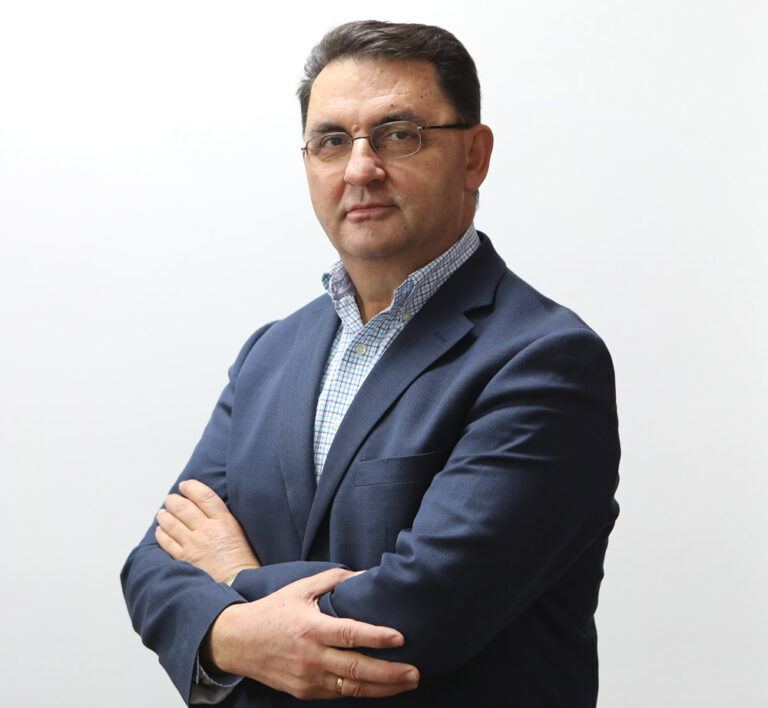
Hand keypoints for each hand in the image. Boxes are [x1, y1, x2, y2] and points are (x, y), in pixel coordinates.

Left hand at [156, 479, 259, 582]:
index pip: (204, 495)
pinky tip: (161, 530)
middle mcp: (207, 530)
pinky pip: (167, 542)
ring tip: (162, 512)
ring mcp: (194, 545)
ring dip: (164, 515)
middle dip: (173, 500)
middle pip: (183, 507)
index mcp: (223, 521)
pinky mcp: (185, 559)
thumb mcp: (237, 530)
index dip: (191, 487)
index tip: (185, 485)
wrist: (237, 582)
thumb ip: (221, 517)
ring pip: (171, 523)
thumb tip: (203, 505)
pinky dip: (161, 533)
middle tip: (171, 499)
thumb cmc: (241, 558)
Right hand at [203, 568, 419, 698]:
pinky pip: (339, 694)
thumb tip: (364, 574)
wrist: (238, 642)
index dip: (377, 637)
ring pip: (352, 688)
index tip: (400, 638)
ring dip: (383, 687)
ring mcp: (308, 678)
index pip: (350, 635)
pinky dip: (362, 692)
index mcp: (312, 628)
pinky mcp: (305, 692)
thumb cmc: (273, 611)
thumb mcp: (301, 588)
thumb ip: (334, 579)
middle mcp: (311, 657)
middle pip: (357, 669)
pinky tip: (380, 687)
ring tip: (407, 683)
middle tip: (415, 672)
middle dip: (390, 673)